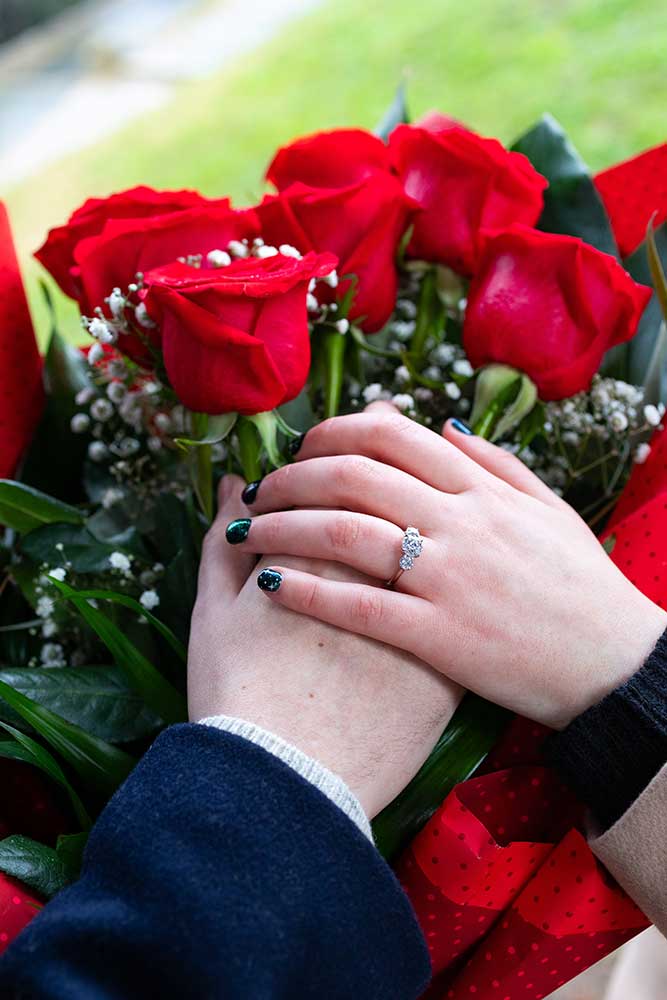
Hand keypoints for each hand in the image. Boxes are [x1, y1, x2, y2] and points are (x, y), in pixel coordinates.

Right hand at [188, 474, 460, 817]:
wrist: (283, 785)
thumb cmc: (237, 695)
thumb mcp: (213, 612)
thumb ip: (222, 540)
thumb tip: (231, 484)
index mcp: (322, 548)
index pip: (341, 482)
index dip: (330, 476)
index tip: (321, 485)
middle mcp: (382, 574)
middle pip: (396, 507)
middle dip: (379, 494)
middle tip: (360, 508)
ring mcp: (424, 620)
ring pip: (438, 557)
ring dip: (422, 542)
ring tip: (394, 557)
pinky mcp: (447, 669)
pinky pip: (458, 618)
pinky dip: (445, 603)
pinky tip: (429, 607)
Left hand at [232, 405, 666, 729]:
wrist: (615, 666)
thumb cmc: (581, 586)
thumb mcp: (549, 509)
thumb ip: (496, 462)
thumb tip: (440, 427)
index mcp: (483, 488)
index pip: (391, 435)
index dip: (333, 432)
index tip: (302, 447)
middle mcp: (460, 522)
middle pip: (354, 475)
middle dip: (293, 474)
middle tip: (262, 488)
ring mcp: (448, 578)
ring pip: (344, 533)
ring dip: (283, 526)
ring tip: (247, 531)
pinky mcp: (439, 636)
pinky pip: (358, 605)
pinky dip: (306, 590)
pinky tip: (269, 584)